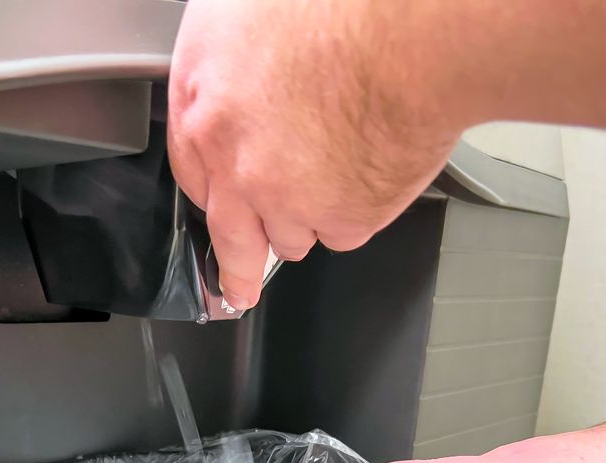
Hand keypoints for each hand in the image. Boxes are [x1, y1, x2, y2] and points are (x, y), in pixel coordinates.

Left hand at [167, 0, 466, 309]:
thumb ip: (230, 66)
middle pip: (231, 236)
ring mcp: (290, 200)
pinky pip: (343, 231)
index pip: (193, 175)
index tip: (217, 210)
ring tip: (340, 167)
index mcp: (206, 108)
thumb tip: (231, 83)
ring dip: (307, 216)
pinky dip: (356, 210)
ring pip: (290, 234)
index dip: (212, 192)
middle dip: (236, 269)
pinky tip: (370, 169)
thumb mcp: (245, 12)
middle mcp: (238, 165)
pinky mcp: (343, 220)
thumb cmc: (344, 9)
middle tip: (238, 291)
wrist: (413, 32)